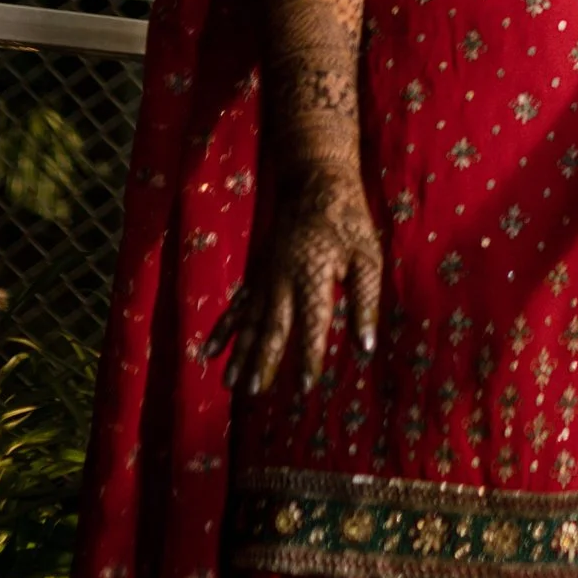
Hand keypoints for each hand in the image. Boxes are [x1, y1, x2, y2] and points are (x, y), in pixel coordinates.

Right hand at [206, 166, 381, 392]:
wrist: (315, 183)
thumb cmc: (348, 222)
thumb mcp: (367, 258)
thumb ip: (365, 302)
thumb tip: (366, 347)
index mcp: (314, 276)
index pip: (312, 325)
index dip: (311, 357)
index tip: (307, 388)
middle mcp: (283, 281)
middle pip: (272, 328)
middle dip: (264, 363)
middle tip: (255, 394)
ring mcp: (265, 277)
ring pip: (250, 322)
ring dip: (240, 354)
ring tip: (230, 385)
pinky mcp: (257, 273)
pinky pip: (236, 306)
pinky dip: (224, 329)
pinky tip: (210, 352)